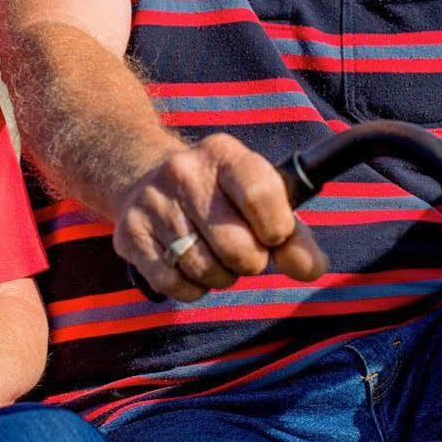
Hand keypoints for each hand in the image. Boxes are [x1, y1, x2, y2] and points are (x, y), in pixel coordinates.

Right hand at [113, 133, 328, 302]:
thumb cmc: (219, 195)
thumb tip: (311, 270)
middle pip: (236, 247)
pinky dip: (192, 288)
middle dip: (250, 262)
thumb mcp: (259, 197)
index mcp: (222, 153)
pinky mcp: (130, 236)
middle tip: (243, 250)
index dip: (277, 229)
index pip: (260, 194)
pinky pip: (174, 285)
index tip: (275, 235)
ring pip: (206, 271)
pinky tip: (189, 265)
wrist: (144, 179)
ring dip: (221, 276)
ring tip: (214, 254)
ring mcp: (152, 204)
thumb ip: (294, 234)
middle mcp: (183, 172)